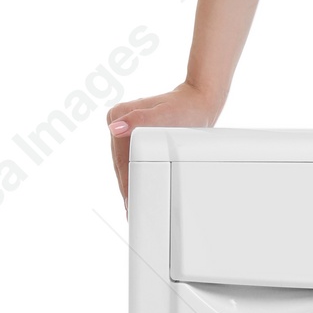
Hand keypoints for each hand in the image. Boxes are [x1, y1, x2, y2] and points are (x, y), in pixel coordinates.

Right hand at [106, 79, 221, 202]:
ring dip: (129, 182)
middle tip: (131, 213)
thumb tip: (115, 128)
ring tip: (133, 206)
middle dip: (127, 187)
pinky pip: (130, 157)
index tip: (129, 204)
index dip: (126, 184)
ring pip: (123, 162)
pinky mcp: (132, 131)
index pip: (120, 158)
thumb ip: (140, 119)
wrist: (197, 99)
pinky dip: (134, 173)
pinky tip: (137, 188)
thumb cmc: (186, 107)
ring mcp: (124, 126)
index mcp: (119, 115)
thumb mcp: (166, 114)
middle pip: (120, 162)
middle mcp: (117, 119)